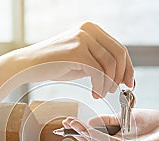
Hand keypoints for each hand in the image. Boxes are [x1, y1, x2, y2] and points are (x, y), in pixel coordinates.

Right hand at [16, 21, 133, 97]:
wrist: (29, 65)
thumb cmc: (54, 64)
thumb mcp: (81, 58)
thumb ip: (99, 61)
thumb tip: (121, 75)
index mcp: (92, 29)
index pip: (119, 48)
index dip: (128, 67)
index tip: (129, 83)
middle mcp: (89, 30)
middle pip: (119, 55)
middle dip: (121, 76)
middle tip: (116, 90)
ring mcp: (82, 39)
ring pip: (110, 65)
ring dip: (108, 84)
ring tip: (100, 93)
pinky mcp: (76, 52)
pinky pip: (98, 72)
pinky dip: (100, 86)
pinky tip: (94, 93)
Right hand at [62, 109, 158, 140]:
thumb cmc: (154, 125)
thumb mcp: (126, 118)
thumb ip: (108, 121)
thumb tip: (90, 122)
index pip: (93, 138)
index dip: (80, 131)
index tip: (67, 122)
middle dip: (79, 133)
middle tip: (66, 123)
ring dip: (86, 135)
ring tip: (75, 125)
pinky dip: (100, 137)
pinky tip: (91, 131)